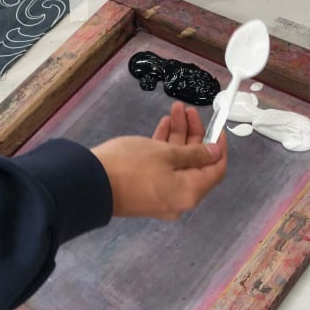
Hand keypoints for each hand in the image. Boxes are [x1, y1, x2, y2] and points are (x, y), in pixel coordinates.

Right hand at [91, 101, 226, 219]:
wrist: (90, 182)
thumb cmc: (129, 167)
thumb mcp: (166, 153)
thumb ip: (194, 153)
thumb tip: (213, 153)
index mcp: (189, 193)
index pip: (216, 170)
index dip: (219, 147)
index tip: (217, 127)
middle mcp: (178, 198)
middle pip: (196, 164)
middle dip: (194, 134)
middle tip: (189, 111)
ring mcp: (161, 195)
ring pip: (177, 162)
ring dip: (178, 136)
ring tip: (175, 111)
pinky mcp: (146, 190)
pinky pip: (162, 168)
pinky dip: (164, 148)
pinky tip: (163, 125)